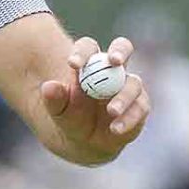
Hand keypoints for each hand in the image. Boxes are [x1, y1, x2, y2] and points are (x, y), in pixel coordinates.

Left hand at [40, 36, 148, 163]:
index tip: (73, 64)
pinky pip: (140, 107)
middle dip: (120, 51)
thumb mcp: (57, 109)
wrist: (84, 140)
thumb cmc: (70, 115)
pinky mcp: (139, 105)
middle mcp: (112, 69)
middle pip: (122, 47)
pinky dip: (129, 117)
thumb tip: (49, 87)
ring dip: (123, 96)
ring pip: (133, 82)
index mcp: (88, 63)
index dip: (82, 52)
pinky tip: (115, 128)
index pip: (88, 47)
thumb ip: (53, 98)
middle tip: (115, 61)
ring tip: (111, 111)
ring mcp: (128, 86)